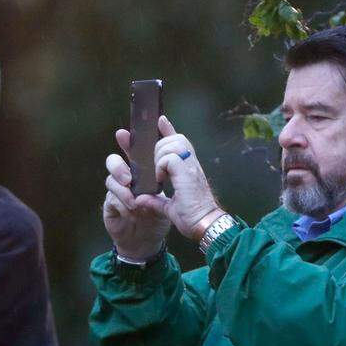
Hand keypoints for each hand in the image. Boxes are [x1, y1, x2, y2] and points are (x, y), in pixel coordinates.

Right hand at [103, 129, 170, 259]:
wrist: (149, 242)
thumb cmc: (158, 217)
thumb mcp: (171, 193)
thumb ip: (169, 173)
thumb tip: (170, 152)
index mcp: (142, 173)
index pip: (133, 152)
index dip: (129, 141)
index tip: (125, 134)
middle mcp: (127, 180)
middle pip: (114, 161)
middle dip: (118, 164)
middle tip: (128, 177)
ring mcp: (117, 193)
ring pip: (110, 179)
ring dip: (121, 188)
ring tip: (133, 200)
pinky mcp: (111, 207)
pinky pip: (110, 198)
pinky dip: (121, 202)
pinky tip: (132, 209)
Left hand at [134, 115, 224, 239]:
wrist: (205, 224)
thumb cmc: (192, 218)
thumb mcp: (169, 208)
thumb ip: (155, 200)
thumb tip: (140, 199)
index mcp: (188, 169)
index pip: (179, 142)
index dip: (169, 129)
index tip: (161, 120)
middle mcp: (191, 163)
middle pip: (176, 138)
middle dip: (160, 145)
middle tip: (155, 166)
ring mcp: (190, 166)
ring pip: (171, 144)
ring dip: (160, 156)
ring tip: (158, 174)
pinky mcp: (187, 172)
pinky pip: (169, 157)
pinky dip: (161, 166)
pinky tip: (161, 179)